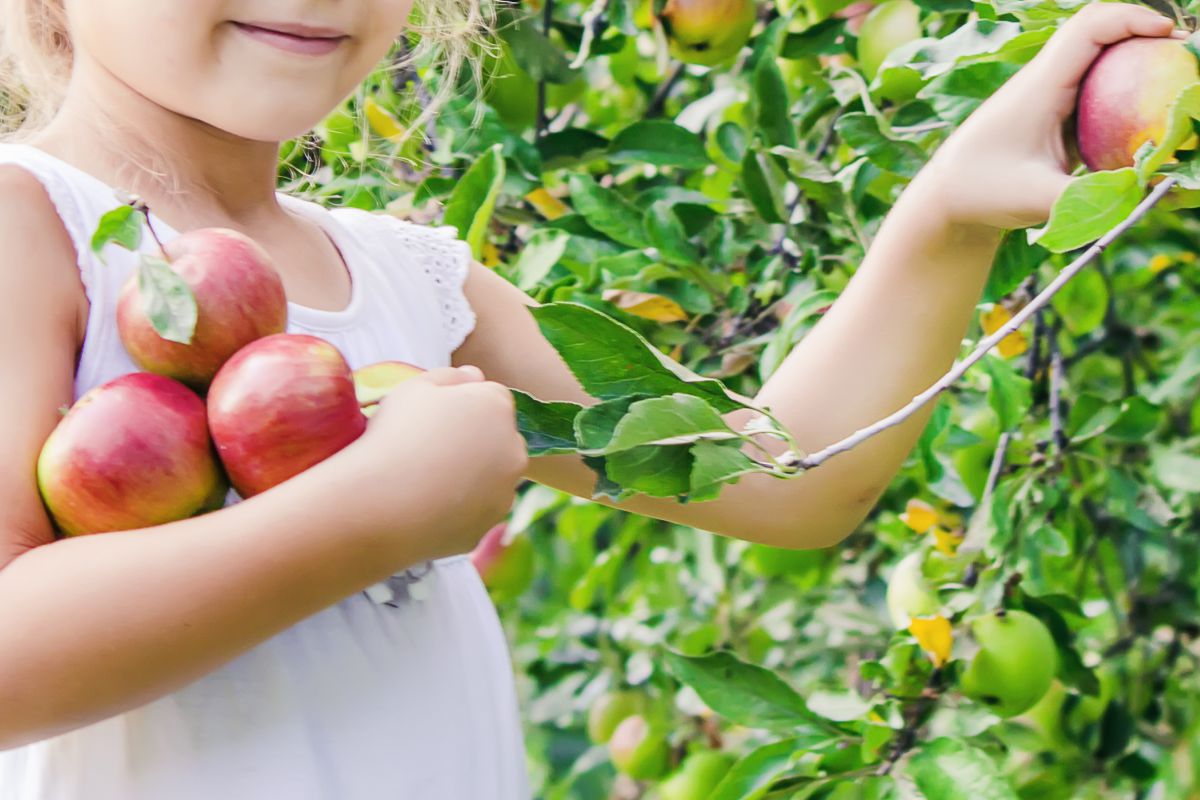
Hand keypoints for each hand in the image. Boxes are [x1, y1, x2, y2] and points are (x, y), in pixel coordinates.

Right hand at [344, 365, 528, 561]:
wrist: (379, 503)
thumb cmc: (395, 435)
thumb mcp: (414, 388)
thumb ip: (449, 376)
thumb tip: (474, 376)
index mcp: (498, 407)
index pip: (490, 398)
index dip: (460, 406)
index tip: (431, 419)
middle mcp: (514, 449)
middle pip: (497, 438)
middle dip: (474, 440)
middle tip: (429, 449)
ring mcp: (505, 491)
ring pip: (490, 477)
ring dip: (469, 475)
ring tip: (424, 480)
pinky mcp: (488, 525)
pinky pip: (475, 511)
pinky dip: (458, 508)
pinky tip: (425, 506)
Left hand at [915, 3, 1178, 229]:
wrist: (945, 201)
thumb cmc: (982, 194)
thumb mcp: (1037, 199)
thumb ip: (1092, 198)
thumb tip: (1149, 193)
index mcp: (1038, 86)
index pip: (1088, 28)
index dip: (1132, 18)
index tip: (1169, 34)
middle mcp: (1045, 83)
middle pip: (1102, 37)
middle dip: (1147, 39)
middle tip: (1187, 63)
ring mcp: (1050, 100)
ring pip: (1101, 66)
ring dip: (1138, 68)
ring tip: (1178, 88)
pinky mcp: (1055, 120)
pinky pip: (1097, 96)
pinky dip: (1126, 100)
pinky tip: (1151, 125)